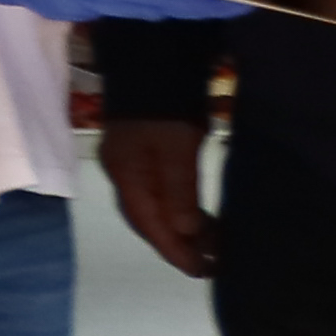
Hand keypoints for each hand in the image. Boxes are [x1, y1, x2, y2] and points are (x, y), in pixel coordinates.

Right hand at [102, 110, 216, 278]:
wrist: (153, 64)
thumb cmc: (167, 109)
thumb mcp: (178, 149)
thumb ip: (179, 191)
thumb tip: (184, 232)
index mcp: (128, 177)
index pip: (149, 224)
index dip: (174, 250)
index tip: (201, 270)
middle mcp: (124, 175)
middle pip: (148, 220)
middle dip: (177, 244)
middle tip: (210, 262)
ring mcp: (132, 164)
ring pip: (155, 208)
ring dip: (181, 228)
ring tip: (211, 243)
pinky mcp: (144, 154)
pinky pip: (161, 193)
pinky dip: (179, 209)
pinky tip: (198, 215)